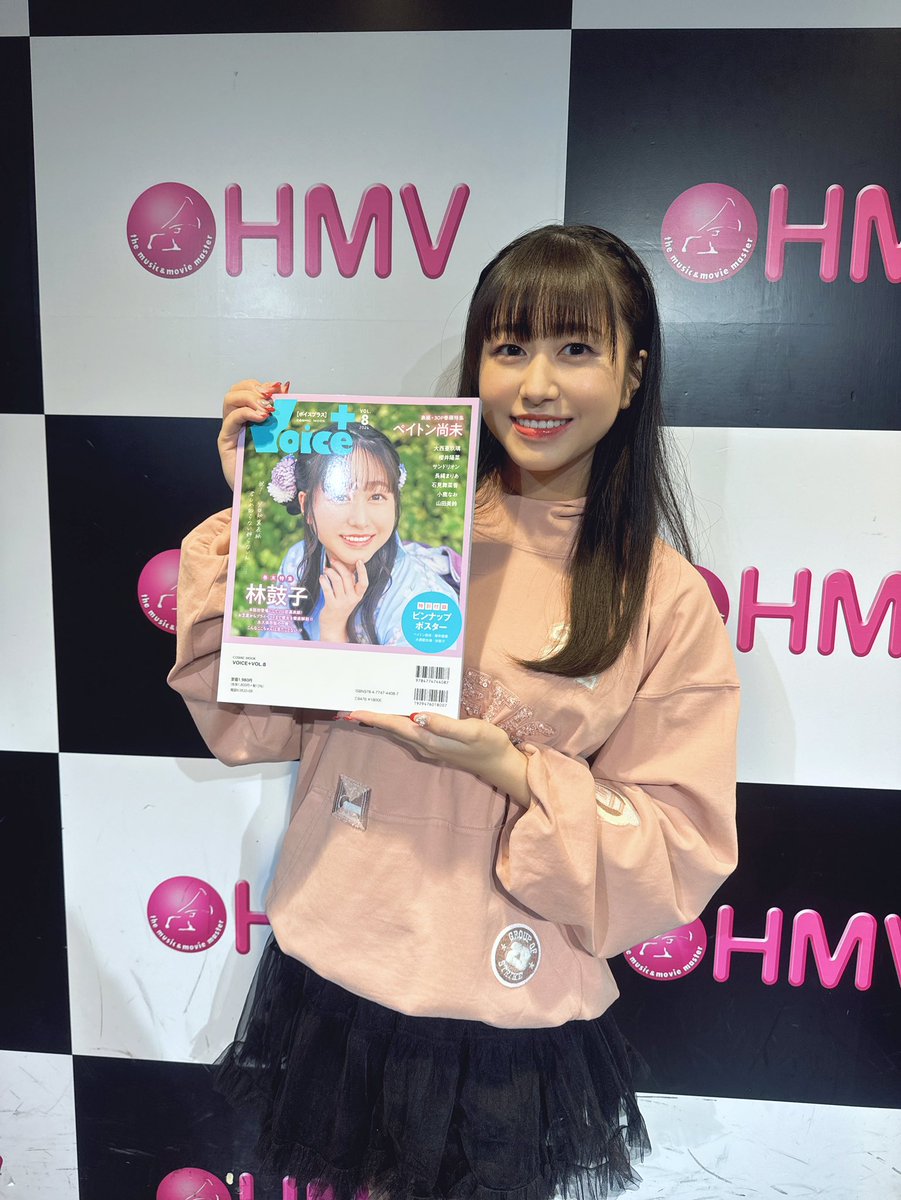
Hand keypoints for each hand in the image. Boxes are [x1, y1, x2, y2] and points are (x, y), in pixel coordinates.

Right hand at [218, 378, 289, 488]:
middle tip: (271, 397)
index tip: (280, 389)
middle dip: (254, 388)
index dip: (262, 385)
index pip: (249, 389)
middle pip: (236, 390)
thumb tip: (288, 390)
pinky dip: (246, 413)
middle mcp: (238, 421)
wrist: (262, 493)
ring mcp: (230, 431)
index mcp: (251, 417)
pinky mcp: (225, 442)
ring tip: (267, 409)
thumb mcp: (283, 437)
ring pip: (230, 400)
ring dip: (250, 398)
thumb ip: (284, 416)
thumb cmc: (273, 468)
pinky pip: (231, 419)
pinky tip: (261, 417)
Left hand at [318, 558, 368, 642]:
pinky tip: (322, 578)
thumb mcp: (350, 597)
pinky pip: (327, 588)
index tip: (358, 561)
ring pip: (337, 580)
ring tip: (326, 570)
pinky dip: (323, 580)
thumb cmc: (341, 607)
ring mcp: (342, 602)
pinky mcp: (331, 605)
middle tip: (333, 561)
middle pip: (347, 577)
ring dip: (330, 572)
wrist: (334, 625)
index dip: (363, 571)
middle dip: (339, 566)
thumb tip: (347, 566)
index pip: (364, 583)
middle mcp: (352, 599)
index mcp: (358, 596)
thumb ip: (351, 583)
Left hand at [346, 710, 530, 806]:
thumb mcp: (470, 731)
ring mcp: (430, 745)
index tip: (352, 711)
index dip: (374, 717)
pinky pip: (411, 729)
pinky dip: (400, 719)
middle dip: (373, 717)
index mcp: (429, 740)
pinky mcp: (437, 742)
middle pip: (393, 728)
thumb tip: (418, 716)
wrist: (501, 764)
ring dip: (385, 718)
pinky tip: (400, 710)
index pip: (395, 726)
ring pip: (400, 729)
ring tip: (370, 704)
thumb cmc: (489, 745)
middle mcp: (425, 744)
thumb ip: (445, 724)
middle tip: (354, 703)